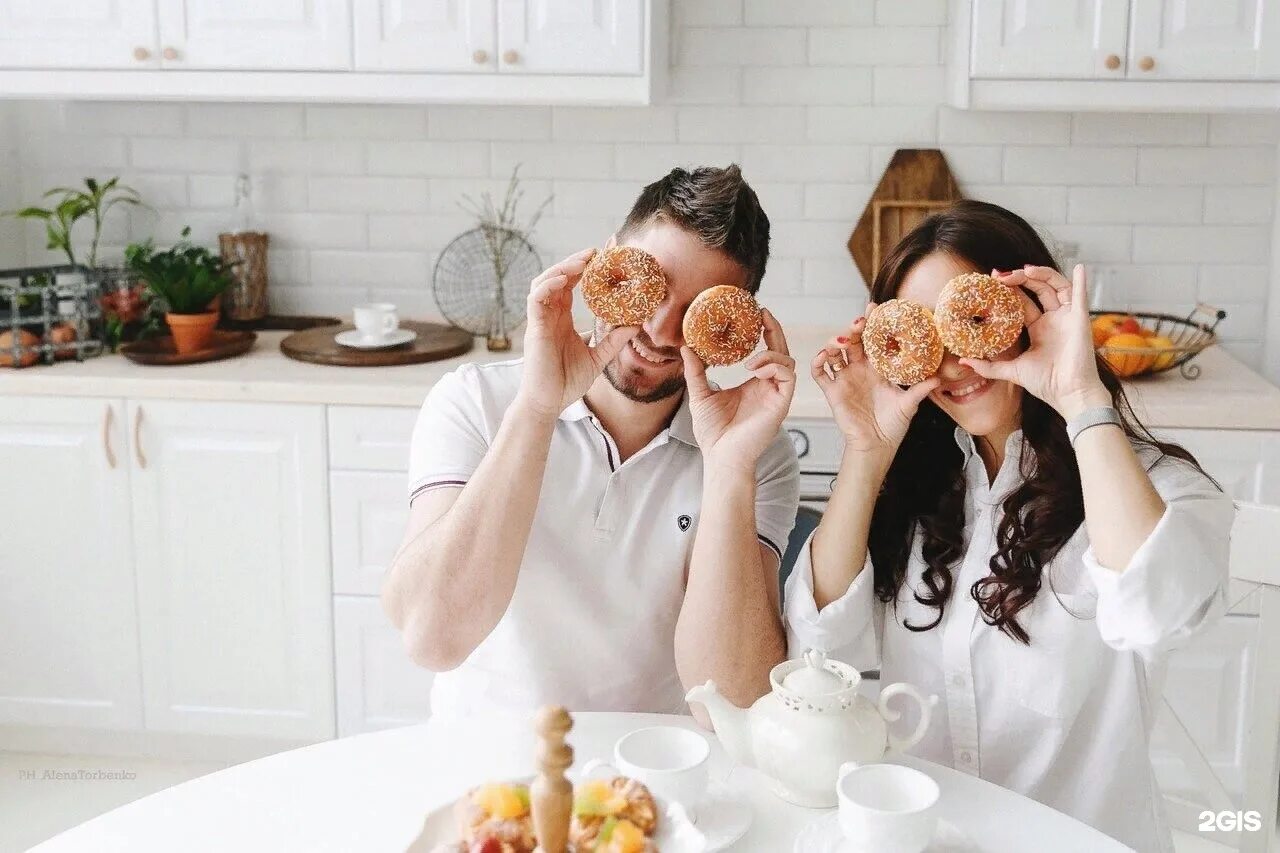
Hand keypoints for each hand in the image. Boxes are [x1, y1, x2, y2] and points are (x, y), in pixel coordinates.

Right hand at [516, 249, 638, 418]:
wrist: (549, 403)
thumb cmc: (567, 382)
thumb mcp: (598, 357)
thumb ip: (614, 340)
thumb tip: (636, 324)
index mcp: (562, 318)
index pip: (571, 284)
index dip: (585, 268)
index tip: (604, 254)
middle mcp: (550, 315)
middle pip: (558, 277)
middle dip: (576, 261)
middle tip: (597, 251)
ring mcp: (540, 320)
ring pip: (545, 281)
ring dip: (562, 267)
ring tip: (583, 261)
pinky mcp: (534, 327)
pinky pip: (536, 298)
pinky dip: (548, 285)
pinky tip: (565, 279)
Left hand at [685, 309, 795, 474]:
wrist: (720, 458)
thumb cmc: (713, 433)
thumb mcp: (700, 394)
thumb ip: (696, 371)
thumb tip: (686, 346)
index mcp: (754, 383)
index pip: (766, 350)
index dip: (765, 331)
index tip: (754, 313)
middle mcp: (768, 386)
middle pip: (782, 350)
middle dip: (774, 330)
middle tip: (762, 313)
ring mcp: (776, 395)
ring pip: (788, 361)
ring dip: (771, 352)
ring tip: (749, 360)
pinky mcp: (781, 404)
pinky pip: (788, 376)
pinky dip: (773, 366)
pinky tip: (754, 369)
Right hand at [811, 308, 939, 457]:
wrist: (877, 445)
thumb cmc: (893, 425)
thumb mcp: (909, 404)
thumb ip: (920, 389)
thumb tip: (938, 377)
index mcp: (877, 368)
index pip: (873, 340)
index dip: (872, 323)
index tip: (875, 309)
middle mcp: (859, 370)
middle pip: (852, 342)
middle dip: (853, 329)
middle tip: (860, 323)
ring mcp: (844, 379)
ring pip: (834, 353)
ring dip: (835, 342)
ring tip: (842, 342)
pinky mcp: (832, 392)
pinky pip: (819, 373)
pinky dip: (818, 362)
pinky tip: (825, 357)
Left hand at [960, 264, 1108, 418]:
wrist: (1068, 395)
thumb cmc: (1046, 384)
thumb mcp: (1011, 371)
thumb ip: (988, 367)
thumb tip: (962, 361)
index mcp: (1039, 329)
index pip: (1024, 302)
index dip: (1010, 289)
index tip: (992, 281)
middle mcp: (1054, 320)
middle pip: (1039, 289)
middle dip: (1020, 278)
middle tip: (1000, 276)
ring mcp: (1068, 318)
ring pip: (1057, 286)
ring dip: (1042, 274)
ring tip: (1024, 269)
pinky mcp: (1080, 320)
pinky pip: (1082, 296)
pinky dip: (1082, 281)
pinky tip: (1080, 267)